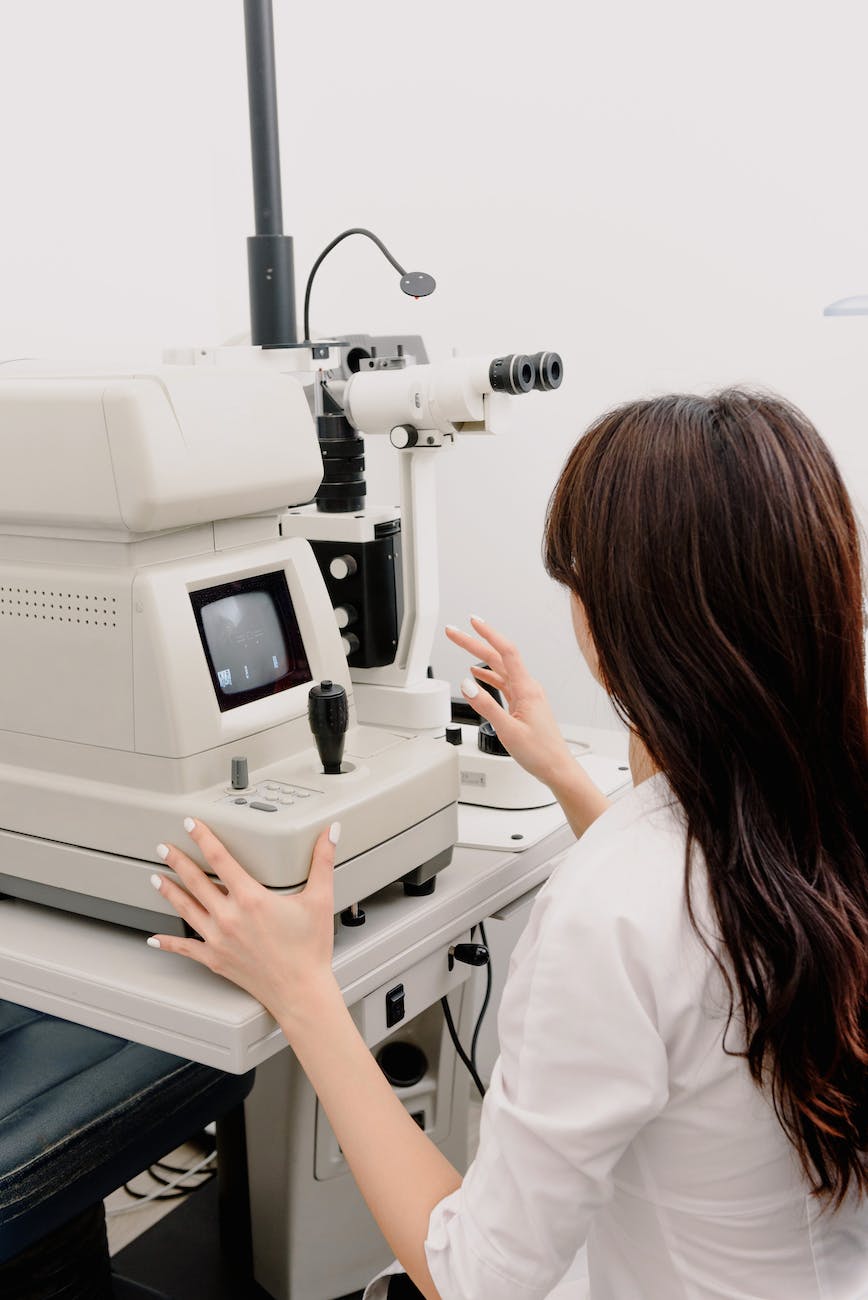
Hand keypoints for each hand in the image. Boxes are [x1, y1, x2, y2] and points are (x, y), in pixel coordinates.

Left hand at [147, 818, 340, 1031]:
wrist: (301, 991)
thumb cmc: (310, 950)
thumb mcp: (320, 900)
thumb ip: (322, 862)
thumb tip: (329, 834)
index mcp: (251, 898)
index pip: (220, 859)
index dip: (203, 838)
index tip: (191, 825)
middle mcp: (229, 916)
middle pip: (195, 881)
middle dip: (177, 861)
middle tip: (163, 848)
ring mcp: (219, 939)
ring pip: (186, 909)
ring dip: (169, 891)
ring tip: (156, 878)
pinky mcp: (216, 959)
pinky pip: (186, 948)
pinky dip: (169, 942)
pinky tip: (156, 938)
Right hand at [445, 617, 575, 790]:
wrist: (557, 767)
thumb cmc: (540, 752)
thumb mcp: (508, 730)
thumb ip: (486, 706)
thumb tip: (467, 684)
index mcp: (527, 689)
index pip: (506, 652)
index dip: (488, 633)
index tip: (473, 622)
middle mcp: (528, 688)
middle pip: (499, 657)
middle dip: (475, 642)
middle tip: (454, 632)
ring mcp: (526, 695)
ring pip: (500, 669)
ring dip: (480, 657)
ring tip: (463, 647)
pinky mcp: (524, 704)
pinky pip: (504, 683)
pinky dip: (489, 675)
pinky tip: (478, 674)